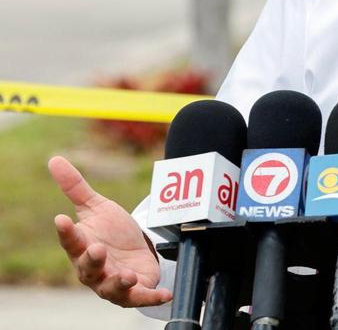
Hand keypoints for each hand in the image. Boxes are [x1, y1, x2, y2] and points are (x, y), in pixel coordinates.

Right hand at [49, 155, 170, 306]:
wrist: (133, 252)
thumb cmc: (109, 232)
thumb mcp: (95, 206)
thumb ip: (76, 187)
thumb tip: (54, 159)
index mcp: (81, 247)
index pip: (70, 240)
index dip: (66, 231)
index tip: (61, 219)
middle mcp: (94, 269)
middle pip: (88, 268)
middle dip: (92, 260)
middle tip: (97, 249)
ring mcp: (113, 282)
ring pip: (111, 288)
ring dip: (118, 283)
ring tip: (128, 275)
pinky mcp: (135, 291)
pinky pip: (141, 297)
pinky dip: (151, 297)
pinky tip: (165, 293)